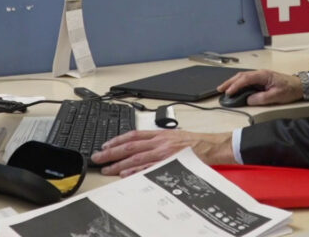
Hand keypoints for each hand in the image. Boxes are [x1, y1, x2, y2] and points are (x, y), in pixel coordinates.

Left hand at [91, 130, 233, 175]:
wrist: (210, 146)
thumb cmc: (193, 142)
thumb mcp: (173, 135)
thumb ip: (157, 139)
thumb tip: (140, 144)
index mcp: (159, 134)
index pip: (133, 135)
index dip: (117, 140)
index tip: (105, 145)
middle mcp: (158, 142)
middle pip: (129, 146)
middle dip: (111, 152)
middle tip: (98, 158)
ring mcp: (162, 153)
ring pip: (136, 158)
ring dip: (119, 164)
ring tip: (106, 169)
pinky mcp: (168, 163)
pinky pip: (149, 168)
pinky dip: (136, 171)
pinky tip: (125, 174)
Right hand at [217, 69, 303, 105]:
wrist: (300, 85)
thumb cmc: (290, 89)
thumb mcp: (276, 96)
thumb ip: (261, 98)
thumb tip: (248, 100)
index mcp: (263, 75)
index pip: (245, 79)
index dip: (235, 86)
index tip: (228, 92)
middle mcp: (260, 73)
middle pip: (241, 76)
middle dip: (229, 82)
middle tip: (220, 89)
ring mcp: (260, 76)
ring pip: (243, 77)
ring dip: (233, 82)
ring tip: (224, 88)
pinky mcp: (261, 80)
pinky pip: (247, 80)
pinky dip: (239, 83)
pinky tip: (235, 87)